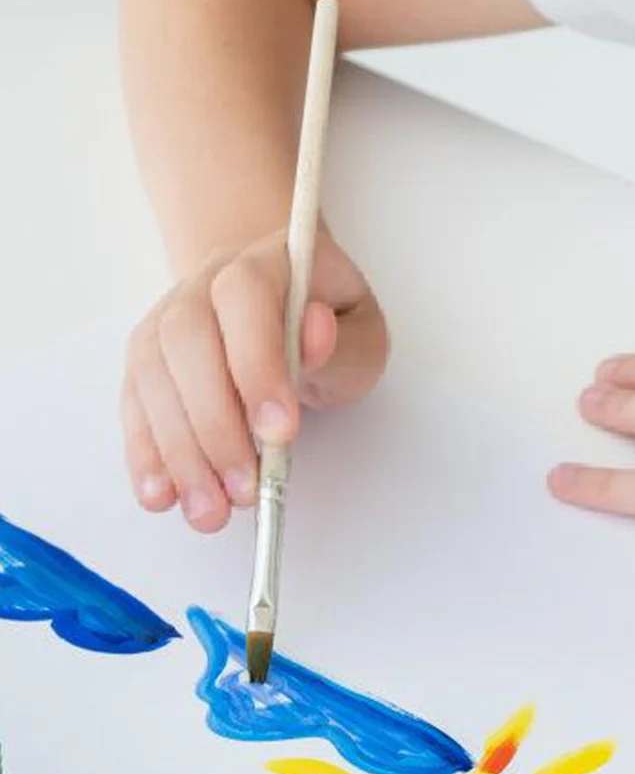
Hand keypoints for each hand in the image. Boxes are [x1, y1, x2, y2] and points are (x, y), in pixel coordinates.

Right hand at [121, 228, 388, 531]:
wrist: (280, 300)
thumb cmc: (330, 322)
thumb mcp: (360, 330)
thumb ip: (341, 341)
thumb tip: (315, 335)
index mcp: (265, 263)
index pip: (247, 301)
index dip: (258, 366)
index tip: (281, 431)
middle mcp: (203, 284)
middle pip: (188, 344)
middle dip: (216, 426)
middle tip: (245, 489)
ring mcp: (166, 320)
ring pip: (155, 379)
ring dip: (179, 453)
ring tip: (209, 510)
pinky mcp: (147, 362)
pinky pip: (136, 406)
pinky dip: (147, 454)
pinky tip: (163, 495)